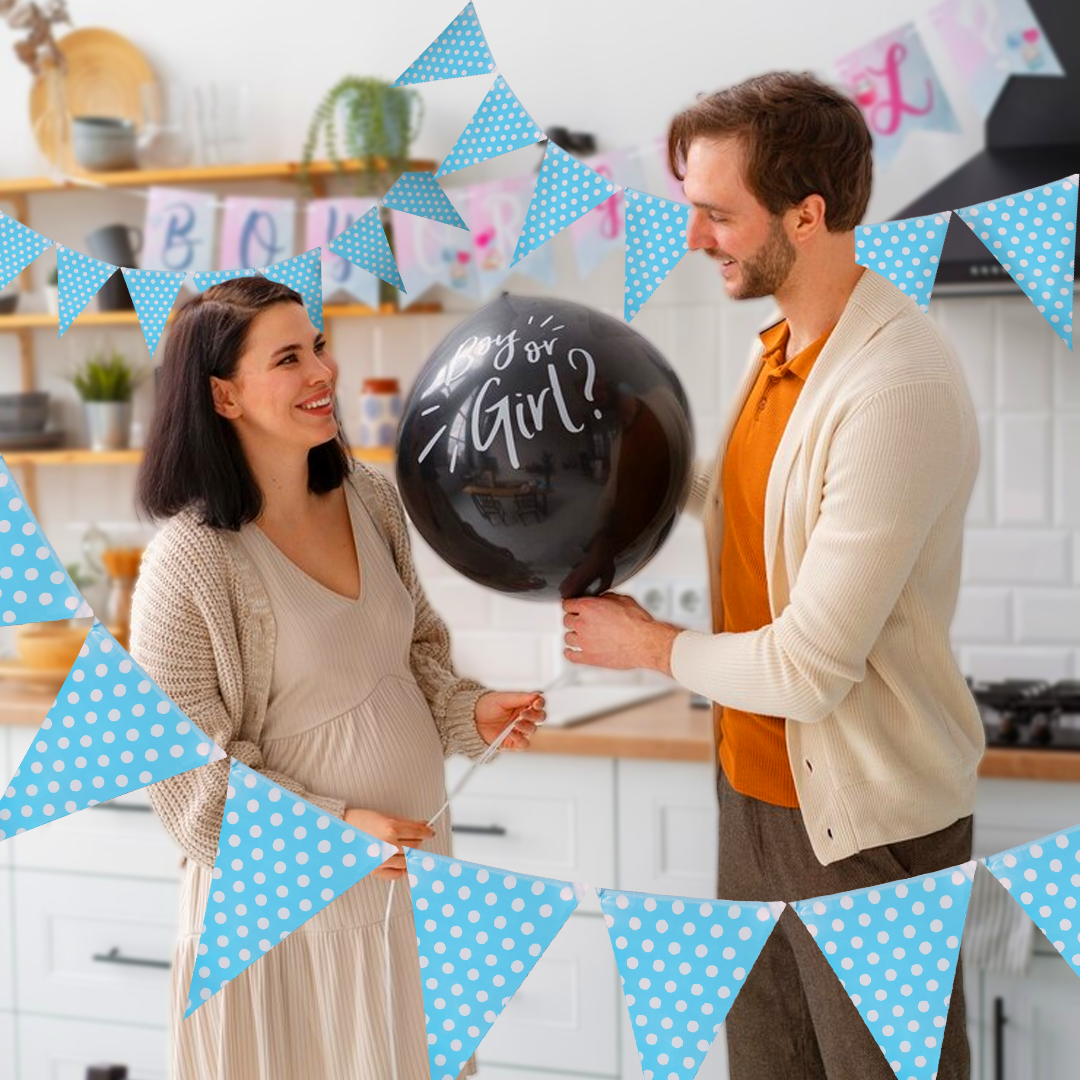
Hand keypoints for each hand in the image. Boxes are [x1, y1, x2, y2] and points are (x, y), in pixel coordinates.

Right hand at [344, 807, 434, 879]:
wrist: (340, 831)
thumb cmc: (360, 821)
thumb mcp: (386, 816)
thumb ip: (406, 823)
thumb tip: (423, 825)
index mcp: (391, 829)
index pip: (418, 832)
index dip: (427, 832)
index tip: (430, 832)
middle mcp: (387, 845)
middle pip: (415, 847)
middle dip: (417, 841)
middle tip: (414, 838)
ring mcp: (382, 860)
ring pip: (408, 861)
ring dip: (410, 854)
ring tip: (405, 848)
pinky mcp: (375, 870)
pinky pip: (396, 874)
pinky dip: (401, 869)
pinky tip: (399, 862)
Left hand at [475, 690, 545, 750]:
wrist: (471, 720)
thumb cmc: (486, 707)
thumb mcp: (502, 698)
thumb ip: (520, 697)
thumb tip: (537, 695)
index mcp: (523, 704)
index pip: (538, 704)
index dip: (540, 703)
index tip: (536, 702)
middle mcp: (523, 717)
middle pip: (540, 717)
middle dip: (534, 715)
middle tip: (523, 713)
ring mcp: (519, 730)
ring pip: (533, 730)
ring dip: (527, 726)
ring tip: (515, 723)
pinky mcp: (513, 742)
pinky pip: (524, 744)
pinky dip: (520, 739)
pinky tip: (511, 733)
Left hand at [562, 593, 680, 672]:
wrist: (645, 642)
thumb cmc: (637, 622)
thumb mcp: (622, 599)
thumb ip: (606, 598)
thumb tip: (602, 599)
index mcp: (588, 607)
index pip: (567, 604)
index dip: (571, 604)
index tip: (573, 607)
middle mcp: (583, 623)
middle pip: (566, 620)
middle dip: (573, 619)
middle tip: (580, 620)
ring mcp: (584, 642)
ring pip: (567, 637)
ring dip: (573, 635)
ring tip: (579, 635)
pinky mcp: (589, 657)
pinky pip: (571, 656)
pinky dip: (570, 653)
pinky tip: (571, 651)